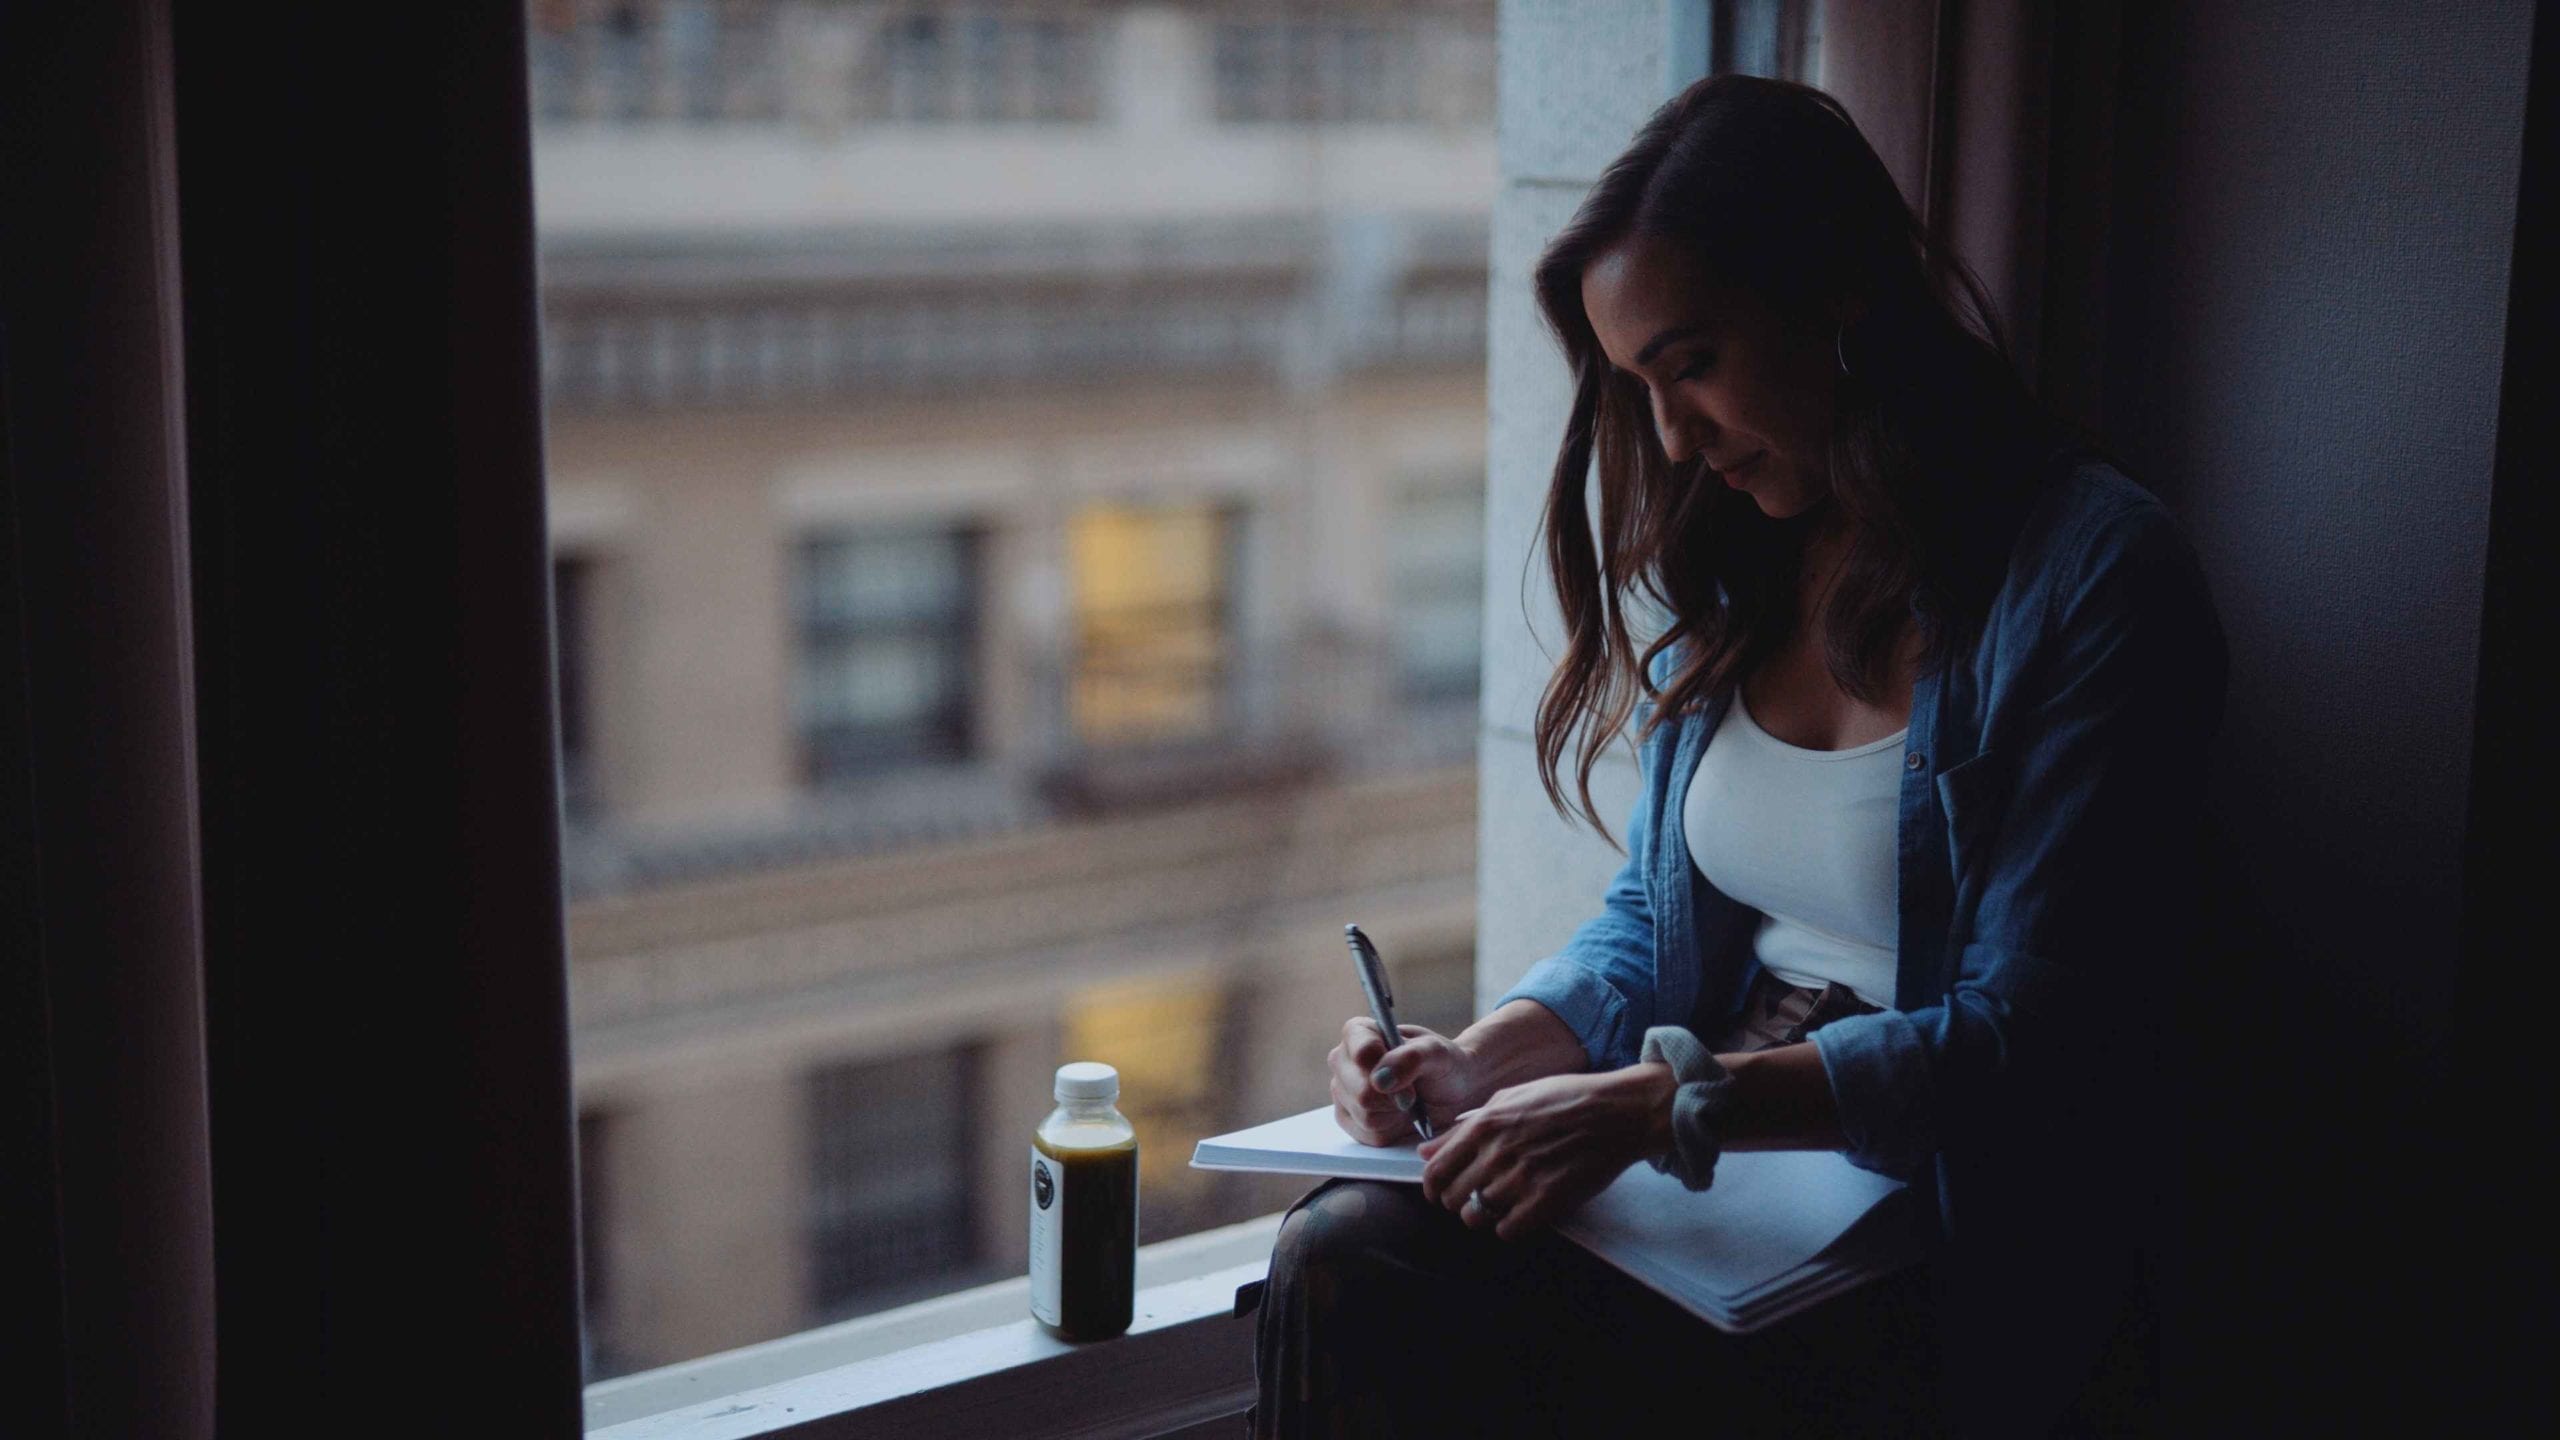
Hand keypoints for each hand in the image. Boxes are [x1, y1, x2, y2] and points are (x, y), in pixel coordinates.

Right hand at [1328, 1018, 1481, 1145]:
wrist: (1449, 1091)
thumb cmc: (1441, 1063)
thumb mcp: (1436, 1053)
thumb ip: (1411, 1058)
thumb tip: (1379, 1080)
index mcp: (1358, 1033)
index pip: (1361, 1051)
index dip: (1386, 1067)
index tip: (1409, 1074)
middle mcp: (1343, 1061)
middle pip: (1360, 1090)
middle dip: (1393, 1096)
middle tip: (1413, 1092)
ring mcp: (1342, 1091)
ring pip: (1364, 1114)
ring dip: (1394, 1112)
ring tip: (1406, 1101)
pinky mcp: (1348, 1119)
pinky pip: (1366, 1134)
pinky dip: (1390, 1129)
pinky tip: (1398, 1116)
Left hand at [1415, 1064, 1674, 1240]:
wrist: (1617, 1112)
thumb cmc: (1565, 1099)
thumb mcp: (1509, 1099)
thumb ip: (1464, 1127)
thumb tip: (1426, 1151)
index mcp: (1484, 1124)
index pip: (1436, 1171)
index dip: (1434, 1187)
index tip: (1441, 1192)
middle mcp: (1497, 1152)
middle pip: (1453, 1198)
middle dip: (1458, 1202)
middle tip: (1475, 1197)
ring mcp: (1521, 1177)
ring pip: (1477, 1217)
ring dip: (1484, 1215)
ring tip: (1502, 1203)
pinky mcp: (1547, 1200)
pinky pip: (1507, 1230)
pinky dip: (1509, 1227)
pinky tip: (1521, 1212)